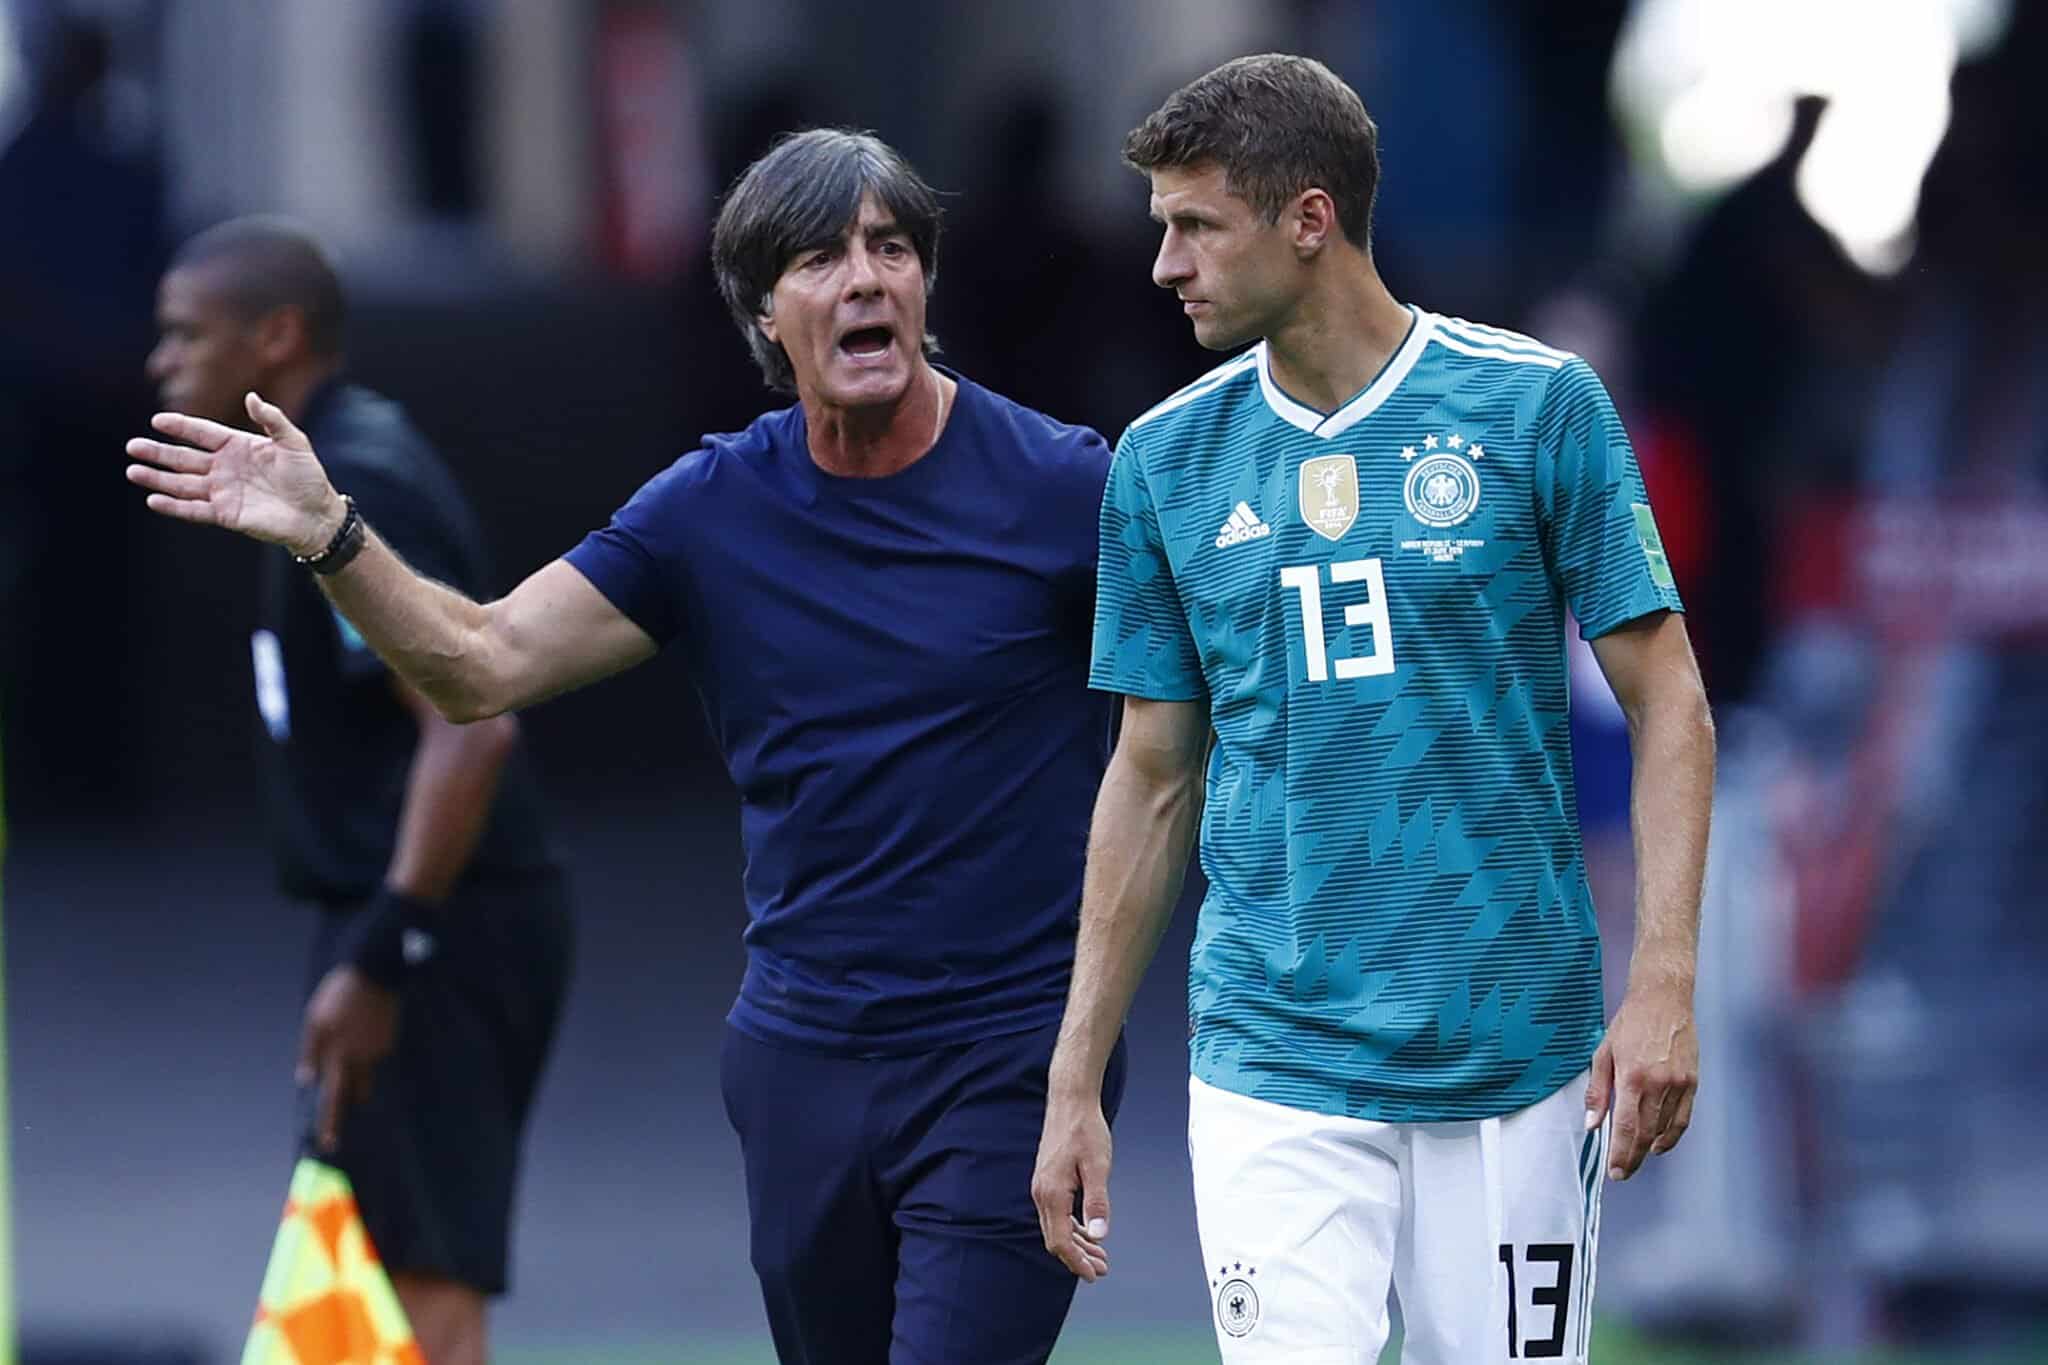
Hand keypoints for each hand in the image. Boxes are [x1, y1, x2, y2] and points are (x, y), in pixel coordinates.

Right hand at [125, 391, 343, 555]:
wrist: (317, 514)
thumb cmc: (308, 477)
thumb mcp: (294, 443)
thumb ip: (273, 419)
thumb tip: (252, 397)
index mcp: (237, 446)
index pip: (202, 433)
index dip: (181, 427)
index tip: (158, 421)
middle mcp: (224, 468)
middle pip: (184, 458)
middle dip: (158, 453)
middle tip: (132, 447)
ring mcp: (222, 492)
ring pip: (182, 484)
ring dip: (157, 479)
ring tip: (133, 471)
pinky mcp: (225, 514)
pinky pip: (194, 510)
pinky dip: (174, 506)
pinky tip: (154, 499)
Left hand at [297, 965, 399, 1153]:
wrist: (376, 974)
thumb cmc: (338, 996)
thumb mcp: (315, 1019)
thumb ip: (311, 1051)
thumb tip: (306, 1079)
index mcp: (337, 1052)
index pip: (332, 1095)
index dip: (330, 1120)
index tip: (328, 1143)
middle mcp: (358, 1057)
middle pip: (349, 1095)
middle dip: (339, 1120)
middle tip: (333, 1144)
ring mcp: (376, 1051)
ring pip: (364, 1079)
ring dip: (355, 1089)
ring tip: (350, 1090)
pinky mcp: (387, 1042)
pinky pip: (372, 1058)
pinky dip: (364, 1057)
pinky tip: (360, 1037)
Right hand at [1031, 1090, 1112, 1281]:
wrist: (1070, 1101)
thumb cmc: (1085, 1130)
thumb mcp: (1098, 1166)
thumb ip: (1097, 1202)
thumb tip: (1100, 1235)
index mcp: (1052, 1193)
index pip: (1061, 1241)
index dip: (1077, 1262)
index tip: (1094, 1275)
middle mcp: (1041, 1193)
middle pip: (1056, 1238)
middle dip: (1078, 1258)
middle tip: (1102, 1270)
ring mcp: (1042, 1187)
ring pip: (1057, 1227)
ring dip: (1077, 1243)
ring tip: (1100, 1255)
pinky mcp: (1048, 1180)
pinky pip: (1057, 1214)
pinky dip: (1073, 1227)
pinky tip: (1088, 1232)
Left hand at [1585, 977, 1697, 1180]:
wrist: (1664, 1000)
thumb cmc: (1630, 1024)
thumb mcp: (1604, 1053)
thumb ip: (1598, 1091)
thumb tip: (1592, 1123)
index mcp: (1632, 1077)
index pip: (1627, 1127)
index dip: (1621, 1154)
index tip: (1614, 1171)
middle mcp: (1658, 1084)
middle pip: (1647, 1134)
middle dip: (1633, 1158)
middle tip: (1622, 1173)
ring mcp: (1679, 1084)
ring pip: (1665, 1128)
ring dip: (1651, 1148)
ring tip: (1637, 1159)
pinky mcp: (1693, 1082)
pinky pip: (1683, 1118)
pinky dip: (1672, 1135)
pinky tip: (1660, 1143)